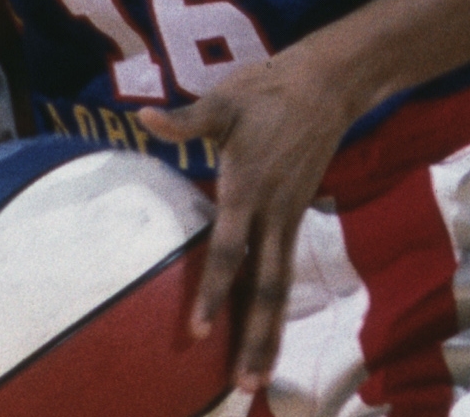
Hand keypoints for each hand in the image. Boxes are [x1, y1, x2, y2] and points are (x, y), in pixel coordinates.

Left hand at [138, 50, 359, 393]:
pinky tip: (266, 335)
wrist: (327, 86)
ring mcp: (289, 217)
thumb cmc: (267, 91)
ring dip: (269, 334)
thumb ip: (185, 119)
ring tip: (258, 379)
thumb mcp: (224, 100)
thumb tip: (143, 119)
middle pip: (264, 287)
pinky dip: (276, 308)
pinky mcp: (296, 217)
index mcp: (248, 187)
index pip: (229, 250)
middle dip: (253, 337)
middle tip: (243, 385)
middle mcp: (273, 212)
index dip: (213, 290)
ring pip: (280, 287)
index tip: (197, 329)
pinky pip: (285, 271)